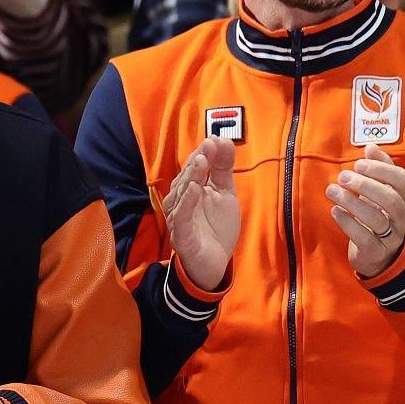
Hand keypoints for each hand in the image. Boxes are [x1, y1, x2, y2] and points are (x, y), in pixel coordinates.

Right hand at [164, 135, 239, 291]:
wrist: (215, 264)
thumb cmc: (216, 228)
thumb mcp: (225, 193)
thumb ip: (223, 169)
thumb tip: (224, 140)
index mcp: (191, 190)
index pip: (193, 167)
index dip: (203, 153)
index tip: (215, 139)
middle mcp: (181, 201)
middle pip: (186, 177)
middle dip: (197, 161)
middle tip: (208, 146)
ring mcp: (179, 218)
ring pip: (181, 195)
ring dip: (191, 177)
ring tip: (201, 162)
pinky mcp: (181, 235)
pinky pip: (181, 217)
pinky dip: (187, 202)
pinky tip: (195, 188)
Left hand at [326, 146, 404, 277]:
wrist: (378, 253)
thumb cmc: (378, 213)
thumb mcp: (381, 189)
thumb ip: (379, 168)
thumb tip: (371, 147)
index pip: (403, 180)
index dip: (381, 170)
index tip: (359, 164)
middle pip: (391, 199)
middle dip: (365, 185)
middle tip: (343, 176)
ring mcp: (393, 236)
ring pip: (376, 218)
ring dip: (352, 202)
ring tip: (332, 190)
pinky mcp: (376, 251)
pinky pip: (363, 237)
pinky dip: (348, 222)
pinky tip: (335, 210)